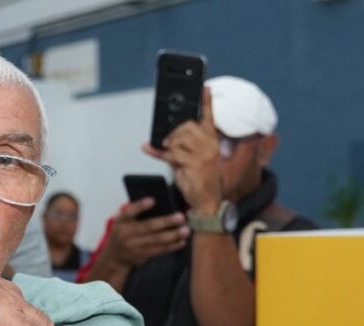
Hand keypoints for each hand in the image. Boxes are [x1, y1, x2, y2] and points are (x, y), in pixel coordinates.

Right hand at [101, 200, 188, 267]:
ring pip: (156, 240)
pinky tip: (181, 241)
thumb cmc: (124, 233)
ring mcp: (133, 246)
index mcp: (121, 221)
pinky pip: (159, 250)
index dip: (140, 206)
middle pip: (148, 226)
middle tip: (180, 217)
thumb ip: (137, 214)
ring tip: (185, 230)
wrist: (114, 257)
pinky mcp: (141, 255)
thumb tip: (162, 206)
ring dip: (173, 235)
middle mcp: (125, 234)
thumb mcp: (124, 222)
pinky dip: (172, 246)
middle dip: (166, 221)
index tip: (153, 200)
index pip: (129, 212)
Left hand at [143, 87, 221, 212]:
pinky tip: (156, 153)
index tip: (205, 87)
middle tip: (168, 144)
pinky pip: (173, 153)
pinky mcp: (195, 163)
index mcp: (211, 140)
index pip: (209, 117)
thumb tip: (152, 142)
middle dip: (173, 134)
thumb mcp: (186, 160)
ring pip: (178, 139)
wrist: (206, 200)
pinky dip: (163, 155)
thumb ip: (173, 148)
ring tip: (171, 156)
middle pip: (186, 126)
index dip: (207, 102)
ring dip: (169, 147)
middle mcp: (210, 144)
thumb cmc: (196, 179)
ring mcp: (203, 153)